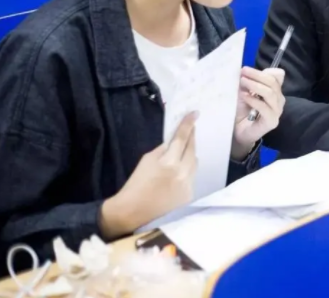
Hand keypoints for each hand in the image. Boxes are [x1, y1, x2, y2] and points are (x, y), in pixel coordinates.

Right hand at [100, 112, 197, 237]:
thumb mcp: (146, 161)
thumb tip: (173, 143)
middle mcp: (182, 173)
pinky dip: (187, 172)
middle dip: (191, 139)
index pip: (182, 138)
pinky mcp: (189, 196)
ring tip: (183, 152)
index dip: (188, 125)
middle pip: (192, 150)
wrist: (133, 213)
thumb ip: (162, 150)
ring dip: (190, 156)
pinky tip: (178, 175)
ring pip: (194, 164)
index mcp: (169, 163)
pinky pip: (192, 177)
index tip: (195, 114)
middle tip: (191, 130)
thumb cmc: (135, 185)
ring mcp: (188, 186)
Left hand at [232, 67, 284, 159]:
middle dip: (257, 75)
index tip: (246, 70)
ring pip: (270, 93)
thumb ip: (247, 82)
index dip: (264, 71)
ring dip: (255, 85)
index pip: (277, 76)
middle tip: (242, 72)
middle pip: (273, 82)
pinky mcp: (272, 121)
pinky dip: (253, 100)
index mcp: (275, 91)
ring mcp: (277, 111)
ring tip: (242, 82)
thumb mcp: (243, 92)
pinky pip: (265, 107)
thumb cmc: (242, 111)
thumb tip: (244, 71)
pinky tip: (244, 96)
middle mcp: (279, 99)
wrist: (238, 132)